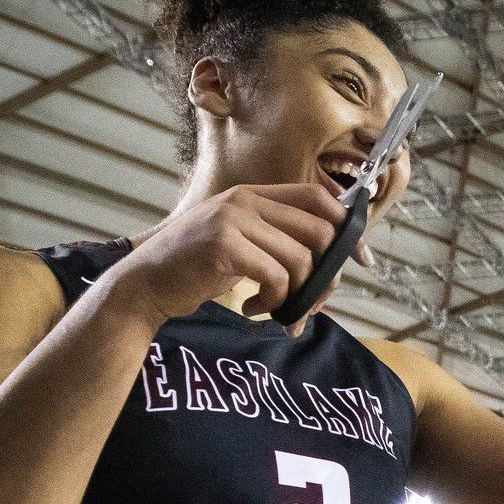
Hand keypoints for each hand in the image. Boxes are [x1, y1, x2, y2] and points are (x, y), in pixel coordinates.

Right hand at [100, 182, 346, 332]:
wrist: (143, 286)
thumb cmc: (193, 270)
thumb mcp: (238, 242)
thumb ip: (277, 239)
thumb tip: (336, 259)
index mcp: (251, 195)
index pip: (318, 198)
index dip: (347, 228)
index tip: (361, 260)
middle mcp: (243, 200)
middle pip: (320, 231)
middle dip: (325, 276)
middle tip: (307, 302)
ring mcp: (232, 220)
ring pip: (302, 259)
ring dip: (296, 296)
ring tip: (272, 308)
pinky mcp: (223, 246)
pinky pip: (277, 277)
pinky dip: (273, 302)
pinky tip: (250, 308)